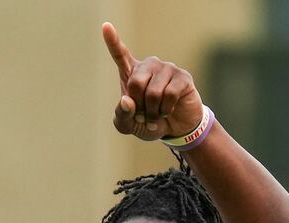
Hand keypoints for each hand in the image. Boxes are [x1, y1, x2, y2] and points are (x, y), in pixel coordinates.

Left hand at [102, 22, 204, 141]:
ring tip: (156, 115)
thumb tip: (127, 101)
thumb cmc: (149, 122)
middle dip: (139, 106)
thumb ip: (122, 116)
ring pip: (153, 92)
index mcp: (131, 72)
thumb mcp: (129, 125)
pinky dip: (166, 110)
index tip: (105, 26)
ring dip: (153, 112)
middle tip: (144, 116)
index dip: (112, 41)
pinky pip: (170, 94)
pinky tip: (168, 111)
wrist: (176, 129)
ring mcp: (167, 68)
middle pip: (135, 83)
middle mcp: (149, 66)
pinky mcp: (182, 76)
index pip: (120, 54)